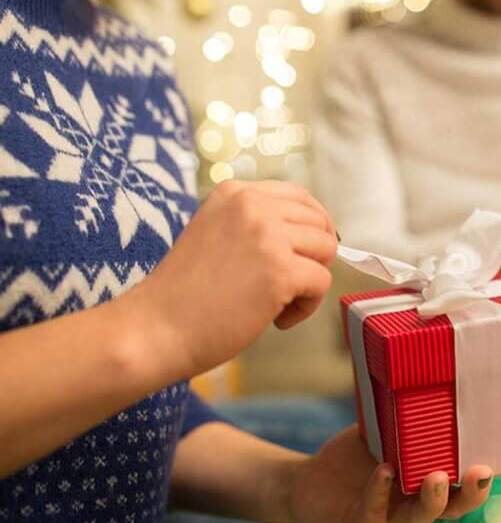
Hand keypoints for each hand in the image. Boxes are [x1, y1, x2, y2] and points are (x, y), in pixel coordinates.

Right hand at [131, 180, 336, 376]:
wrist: (153, 329)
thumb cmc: (185, 294)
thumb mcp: (217, 233)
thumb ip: (256, 224)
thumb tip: (313, 232)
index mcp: (234, 193)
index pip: (299, 196)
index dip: (312, 226)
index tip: (304, 253)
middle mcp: (252, 205)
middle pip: (318, 223)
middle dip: (312, 257)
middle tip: (284, 287)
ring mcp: (267, 235)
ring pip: (326, 250)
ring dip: (310, 282)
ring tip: (276, 304)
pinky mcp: (279, 271)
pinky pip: (322, 282)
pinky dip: (306, 307)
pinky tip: (276, 320)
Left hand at [287, 427, 492, 522]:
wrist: (310, 482)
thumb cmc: (356, 456)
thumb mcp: (386, 431)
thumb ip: (407, 414)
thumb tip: (431, 369)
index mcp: (428, 482)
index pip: (464, 484)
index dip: (483, 477)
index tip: (499, 455)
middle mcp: (415, 502)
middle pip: (452, 507)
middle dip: (470, 494)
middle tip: (480, 472)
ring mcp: (390, 517)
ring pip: (420, 517)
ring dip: (432, 499)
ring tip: (437, 477)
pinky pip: (375, 510)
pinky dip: (380, 490)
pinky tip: (384, 471)